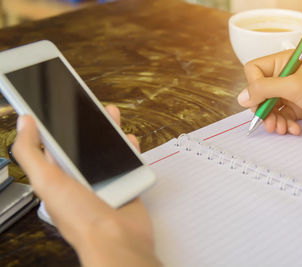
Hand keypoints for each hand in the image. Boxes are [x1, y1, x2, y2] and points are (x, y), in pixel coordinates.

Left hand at [12, 105, 159, 266]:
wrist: (118, 240)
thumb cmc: (82, 218)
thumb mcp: (47, 181)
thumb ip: (31, 152)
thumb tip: (24, 123)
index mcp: (58, 178)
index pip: (52, 145)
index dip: (52, 125)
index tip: (54, 106)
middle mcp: (80, 179)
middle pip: (81, 144)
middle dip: (85, 123)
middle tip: (87, 105)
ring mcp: (104, 182)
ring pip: (105, 150)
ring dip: (108, 131)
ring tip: (110, 114)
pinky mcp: (125, 184)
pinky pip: (127, 161)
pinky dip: (129, 148)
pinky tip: (128, 139)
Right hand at [237, 50, 301, 134]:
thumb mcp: (293, 87)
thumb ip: (264, 90)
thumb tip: (240, 98)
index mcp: (283, 61)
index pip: (254, 70)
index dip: (253, 86)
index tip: (259, 100)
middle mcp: (284, 76)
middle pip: (259, 92)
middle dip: (263, 109)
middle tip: (268, 121)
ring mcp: (290, 92)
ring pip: (268, 107)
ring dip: (273, 120)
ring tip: (280, 129)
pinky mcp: (296, 107)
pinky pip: (280, 117)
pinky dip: (284, 125)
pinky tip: (293, 129)